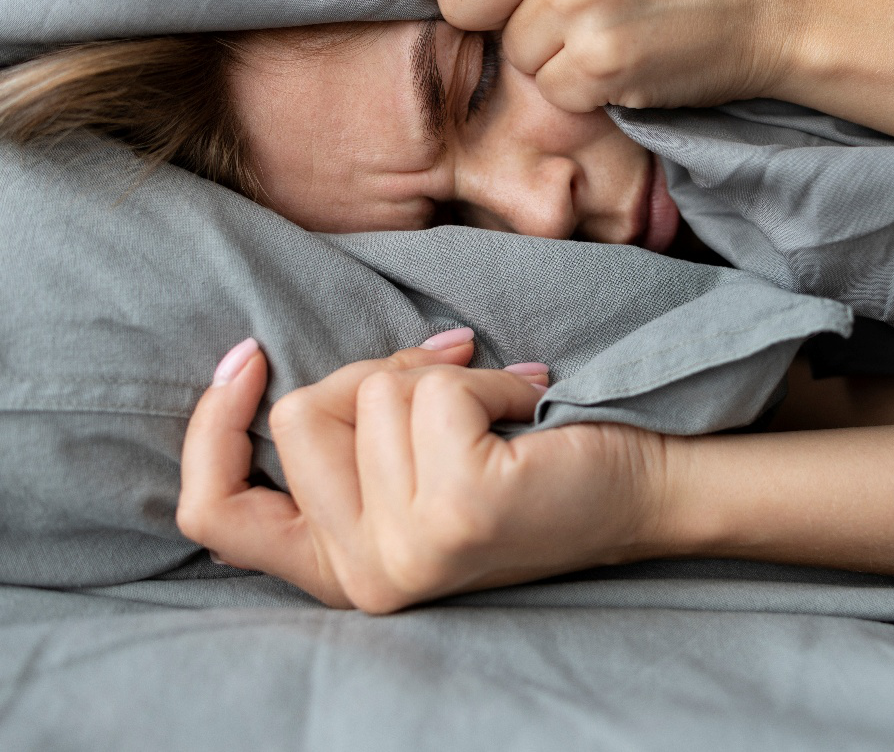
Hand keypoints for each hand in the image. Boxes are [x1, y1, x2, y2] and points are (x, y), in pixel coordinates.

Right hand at [176, 334, 673, 612]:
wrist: (641, 491)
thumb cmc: (532, 465)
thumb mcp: (412, 467)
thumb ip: (345, 444)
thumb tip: (274, 363)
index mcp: (341, 569)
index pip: (215, 516)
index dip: (213, 429)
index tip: (249, 357)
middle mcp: (364, 576)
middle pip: (301, 418)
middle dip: (378, 374)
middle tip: (450, 379)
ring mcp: (409, 550)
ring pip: (372, 394)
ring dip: (446, 376)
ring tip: (500, 406)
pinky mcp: (458, 510)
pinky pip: (438, 392)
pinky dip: (489, 378)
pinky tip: (527, 404)